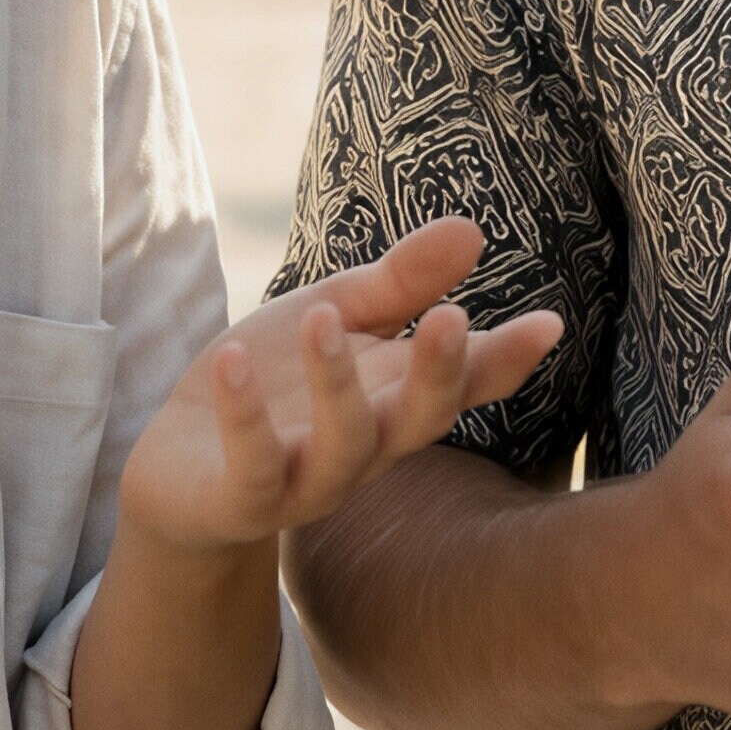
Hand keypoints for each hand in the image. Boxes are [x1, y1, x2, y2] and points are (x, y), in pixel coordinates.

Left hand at [117, 218, 561, 556]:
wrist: (182, 470)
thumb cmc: (275, 384)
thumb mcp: (335, 315)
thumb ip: (400, 283)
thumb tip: (472, 229)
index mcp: (392, 399)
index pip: (463, 384)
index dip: (505, 359)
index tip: (548, 323)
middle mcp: (364, 448)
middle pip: (418, 422)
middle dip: (437, 375)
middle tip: (453, 320)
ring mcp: (305, 480)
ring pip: (343, 447)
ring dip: (338, 385)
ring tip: (324, 317)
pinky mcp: (241, 500)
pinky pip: (252, 467)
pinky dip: (245, 417)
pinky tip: (233, 360)